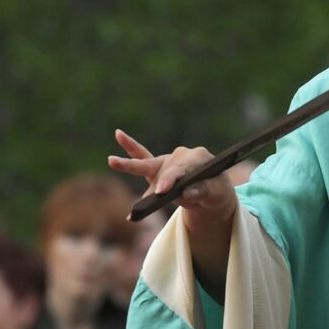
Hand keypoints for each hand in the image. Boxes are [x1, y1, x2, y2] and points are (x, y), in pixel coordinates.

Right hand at [109, 129, 235, 291]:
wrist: (213, 189)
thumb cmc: (216, 190)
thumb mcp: (216, 193)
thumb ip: (203, 191)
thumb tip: (187, 194)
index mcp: (198, 158)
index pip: (181, 170)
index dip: (170, 180)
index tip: (161, 192)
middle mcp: (181, 155)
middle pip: (165, 166)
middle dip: (157, 178)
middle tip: (153, 190)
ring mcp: (168, 160)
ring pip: (148, 163)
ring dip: (130, 164)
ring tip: (111, 161)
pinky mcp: (159, 167)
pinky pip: (142, 156)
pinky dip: (130, 148)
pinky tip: (119, 134)